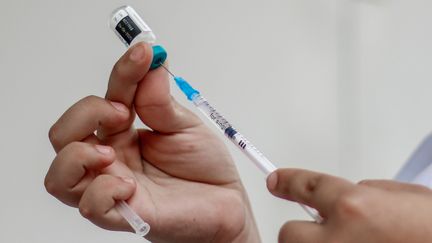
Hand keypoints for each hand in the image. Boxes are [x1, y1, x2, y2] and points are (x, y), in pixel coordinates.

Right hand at [45, 43, 259, 242]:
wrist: (227, 204)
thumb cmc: (205, 168)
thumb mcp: (186, 127)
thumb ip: (161, 102)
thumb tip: (150, 66)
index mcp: (124, 133)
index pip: (106, 97)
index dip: (122, 72)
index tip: (143, 52)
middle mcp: (112, 158)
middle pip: (64, 135)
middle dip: (84, 113)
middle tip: (122, 111)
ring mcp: (114, 187)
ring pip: (59, 176)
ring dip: (76, 155)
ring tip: (110, 152)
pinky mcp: (125, 215)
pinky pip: (89, 207)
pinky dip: (101, 192)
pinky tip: (129, 186)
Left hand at [266, 169, 431, 242]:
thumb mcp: (406, 197)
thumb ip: (368, 193)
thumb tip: (347, 196)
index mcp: (355, 208)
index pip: (307, 187)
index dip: (289, 181)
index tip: (277, 181)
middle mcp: (340, 240)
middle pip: (289, 233)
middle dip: (302, 230)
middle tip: (322, 230)